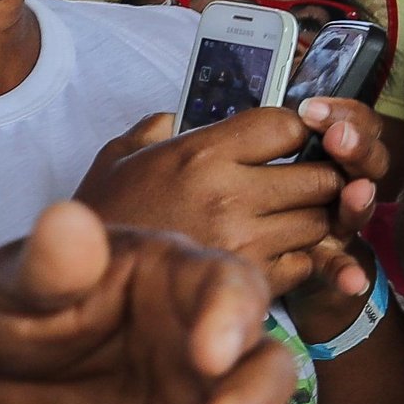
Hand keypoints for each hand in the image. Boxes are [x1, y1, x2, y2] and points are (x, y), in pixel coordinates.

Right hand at [76, 102, 386, 298]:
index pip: (287, 125)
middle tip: (305, 183)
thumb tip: (173, 115)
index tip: (290, 143)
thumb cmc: (106, 219)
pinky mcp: (249, 282)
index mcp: (202, 152)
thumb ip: (153, 130)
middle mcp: (229, 192)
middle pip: (319, 174)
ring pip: (320, 220)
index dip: (297, 132)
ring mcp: (243, 240)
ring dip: (316, 219)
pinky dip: (302, 258)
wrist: (82, 287)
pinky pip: (305, 263)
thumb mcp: (119, 158)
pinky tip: (278, 253)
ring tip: (294, 217)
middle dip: (321, 176)